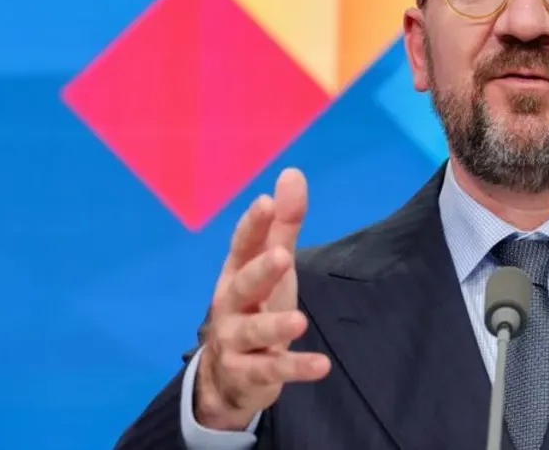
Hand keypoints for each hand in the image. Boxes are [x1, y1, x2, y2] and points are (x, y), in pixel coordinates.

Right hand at [194, 168, 331, 429]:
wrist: (226, 377)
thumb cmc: (254, 306)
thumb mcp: (271, 266)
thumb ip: (283, 225)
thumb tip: (292, 172)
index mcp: (236, 273)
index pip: (242, 246)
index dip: (253, 225)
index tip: (265, 202)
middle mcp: (230, 304)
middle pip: (243, 285)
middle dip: (261, 271)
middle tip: (283, 257)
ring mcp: (234, 341)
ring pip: (252, 331)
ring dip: (275, 325)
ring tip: (300, 320)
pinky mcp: (247, 374)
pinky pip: (270, 370)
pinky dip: (295, 368)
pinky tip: (321, 366)